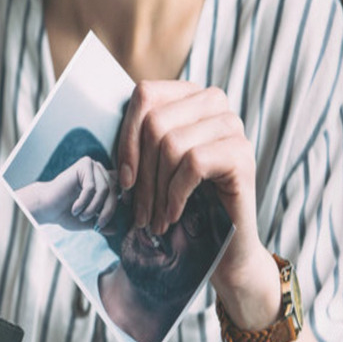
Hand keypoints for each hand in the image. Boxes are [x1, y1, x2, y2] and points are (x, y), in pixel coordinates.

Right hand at [17, 156, 119, 231]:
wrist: (46, 208)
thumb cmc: (65, 213)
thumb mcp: (89, 221)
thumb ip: (102, 223)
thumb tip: (117, 229)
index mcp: (104, 180)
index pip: (123, 188)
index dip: (127, 198)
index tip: (123, 212)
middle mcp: (100, 170)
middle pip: (114, 191)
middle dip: (108, 211)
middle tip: (99, 225)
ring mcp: (93, 165)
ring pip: (104, 190)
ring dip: (93, 208)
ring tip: (81, 216)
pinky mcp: (84, 164)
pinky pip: (91, 187)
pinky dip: (84, 202)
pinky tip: (75, 209)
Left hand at [116, 81, 278, 326]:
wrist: (224, 247)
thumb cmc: (184, 203)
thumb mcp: (154, 166)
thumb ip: (138, 138)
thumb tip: (100, 122)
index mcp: (189, 95)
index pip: (145, 95)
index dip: (127, 137)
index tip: (124, 179)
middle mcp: (214, 102)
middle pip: (156, 122)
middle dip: (141, 173)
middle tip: (139, 211)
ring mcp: (232, 125)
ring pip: (172, 144)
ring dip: (157, 190)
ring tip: (155, 218)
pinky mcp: (242, 153)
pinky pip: (193, 163)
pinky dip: (176, 194)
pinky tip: (174, 215)